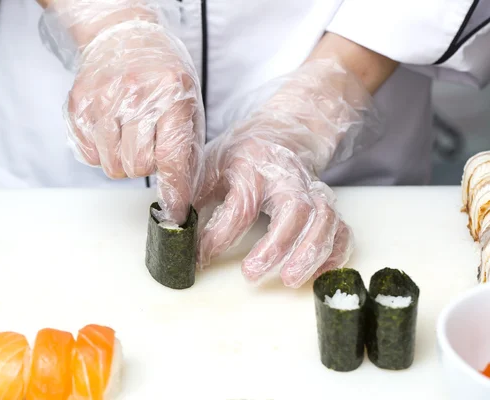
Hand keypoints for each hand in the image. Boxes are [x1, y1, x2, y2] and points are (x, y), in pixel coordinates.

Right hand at [40, 1, 204, 224]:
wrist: (123, 36)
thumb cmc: (162, 75)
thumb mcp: (188, 104)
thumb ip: (186, 148)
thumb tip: (183, 195)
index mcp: (170, 94)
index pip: (171, 157)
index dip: (174, 191)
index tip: (175, 213)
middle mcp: (135, 95)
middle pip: (138, 167)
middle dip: (146, 166)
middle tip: (148, 144)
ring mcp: (102, 99)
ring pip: (112, 167)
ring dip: (123, 161)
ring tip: (129, 135)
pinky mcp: (78, 104)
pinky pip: (89, 155)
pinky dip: (102, 152)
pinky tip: (110, 129)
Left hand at [194, 60, 377, 286]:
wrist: (282, 135)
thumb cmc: (240, 155)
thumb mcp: (209, 164)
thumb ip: (191, 193)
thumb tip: (171, 226)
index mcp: (252, 166)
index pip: (240, 205)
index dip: (219, 237)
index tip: (200, 259)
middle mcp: (287, 177)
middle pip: (294, 209)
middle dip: (277, 245)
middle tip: (252, 274)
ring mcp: (313, 190)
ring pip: (325, 219)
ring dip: (311, 252)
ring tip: (292, 281)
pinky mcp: (327, 204)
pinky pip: (342, 229)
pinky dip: (337, 253)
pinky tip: (320, 274)